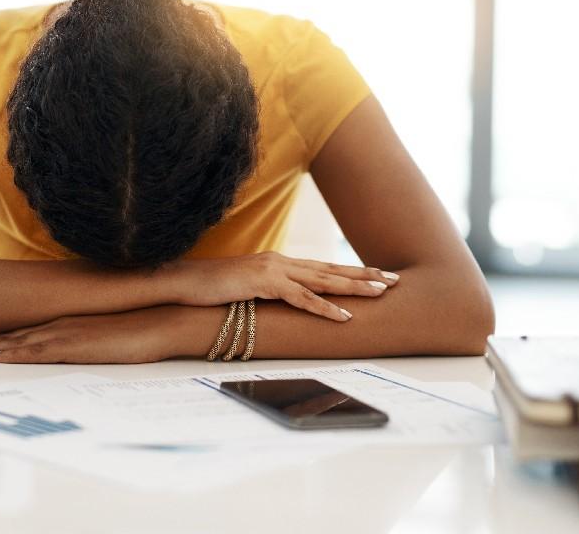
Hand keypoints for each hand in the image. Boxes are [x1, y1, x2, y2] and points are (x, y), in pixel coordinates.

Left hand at [0, 307, 185, 363]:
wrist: (163, 320)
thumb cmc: (136, 329)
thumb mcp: (100, 336)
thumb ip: (81, 339)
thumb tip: (68, 350)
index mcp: (61, 324)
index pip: (17, 332)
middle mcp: (56, 326)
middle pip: (6, 336)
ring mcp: (64, 333)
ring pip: (13, 342)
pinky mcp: (75, 344)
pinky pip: (37, 351)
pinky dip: (12, 353)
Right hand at [163, 251, 398, 321]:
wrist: (183, 281)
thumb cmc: (211, 288)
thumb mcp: (246, 288)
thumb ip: (267, 292)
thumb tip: (284, 305)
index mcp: (278, 263)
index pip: (322, 267)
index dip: (351, 271)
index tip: (378, 275)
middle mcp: (280, 262)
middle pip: (331, 269)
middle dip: (365, 275)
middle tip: (394, 280)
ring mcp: (273, 270)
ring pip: (323, 280)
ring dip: (354, 287)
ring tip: (381, 293)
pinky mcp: (263, 283)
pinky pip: (301, 298)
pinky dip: (325, 308)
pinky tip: (345, 316)